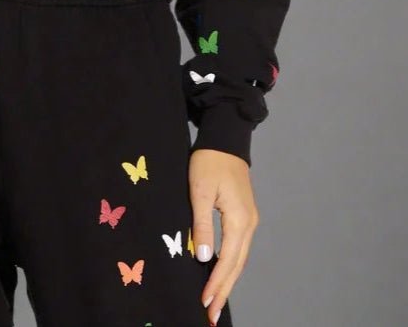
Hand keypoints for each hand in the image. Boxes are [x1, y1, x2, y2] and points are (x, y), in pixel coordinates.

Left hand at [189, 148, 259, 324]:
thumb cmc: (209, 162)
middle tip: (210, 314)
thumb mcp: (199, 191)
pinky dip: (230, 265)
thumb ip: (201, 225)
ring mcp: (250, 220)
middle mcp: (249, 224)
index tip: (205, 303)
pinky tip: (221, 273)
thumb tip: (203, 258)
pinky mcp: (245, 215)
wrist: (225, 139)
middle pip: (237, 265)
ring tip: (215, 300)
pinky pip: (239, 247)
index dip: (216, 283)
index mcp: (239, 220)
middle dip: (224, 290)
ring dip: (228, 280)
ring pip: (240, 258)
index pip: (227, 260)